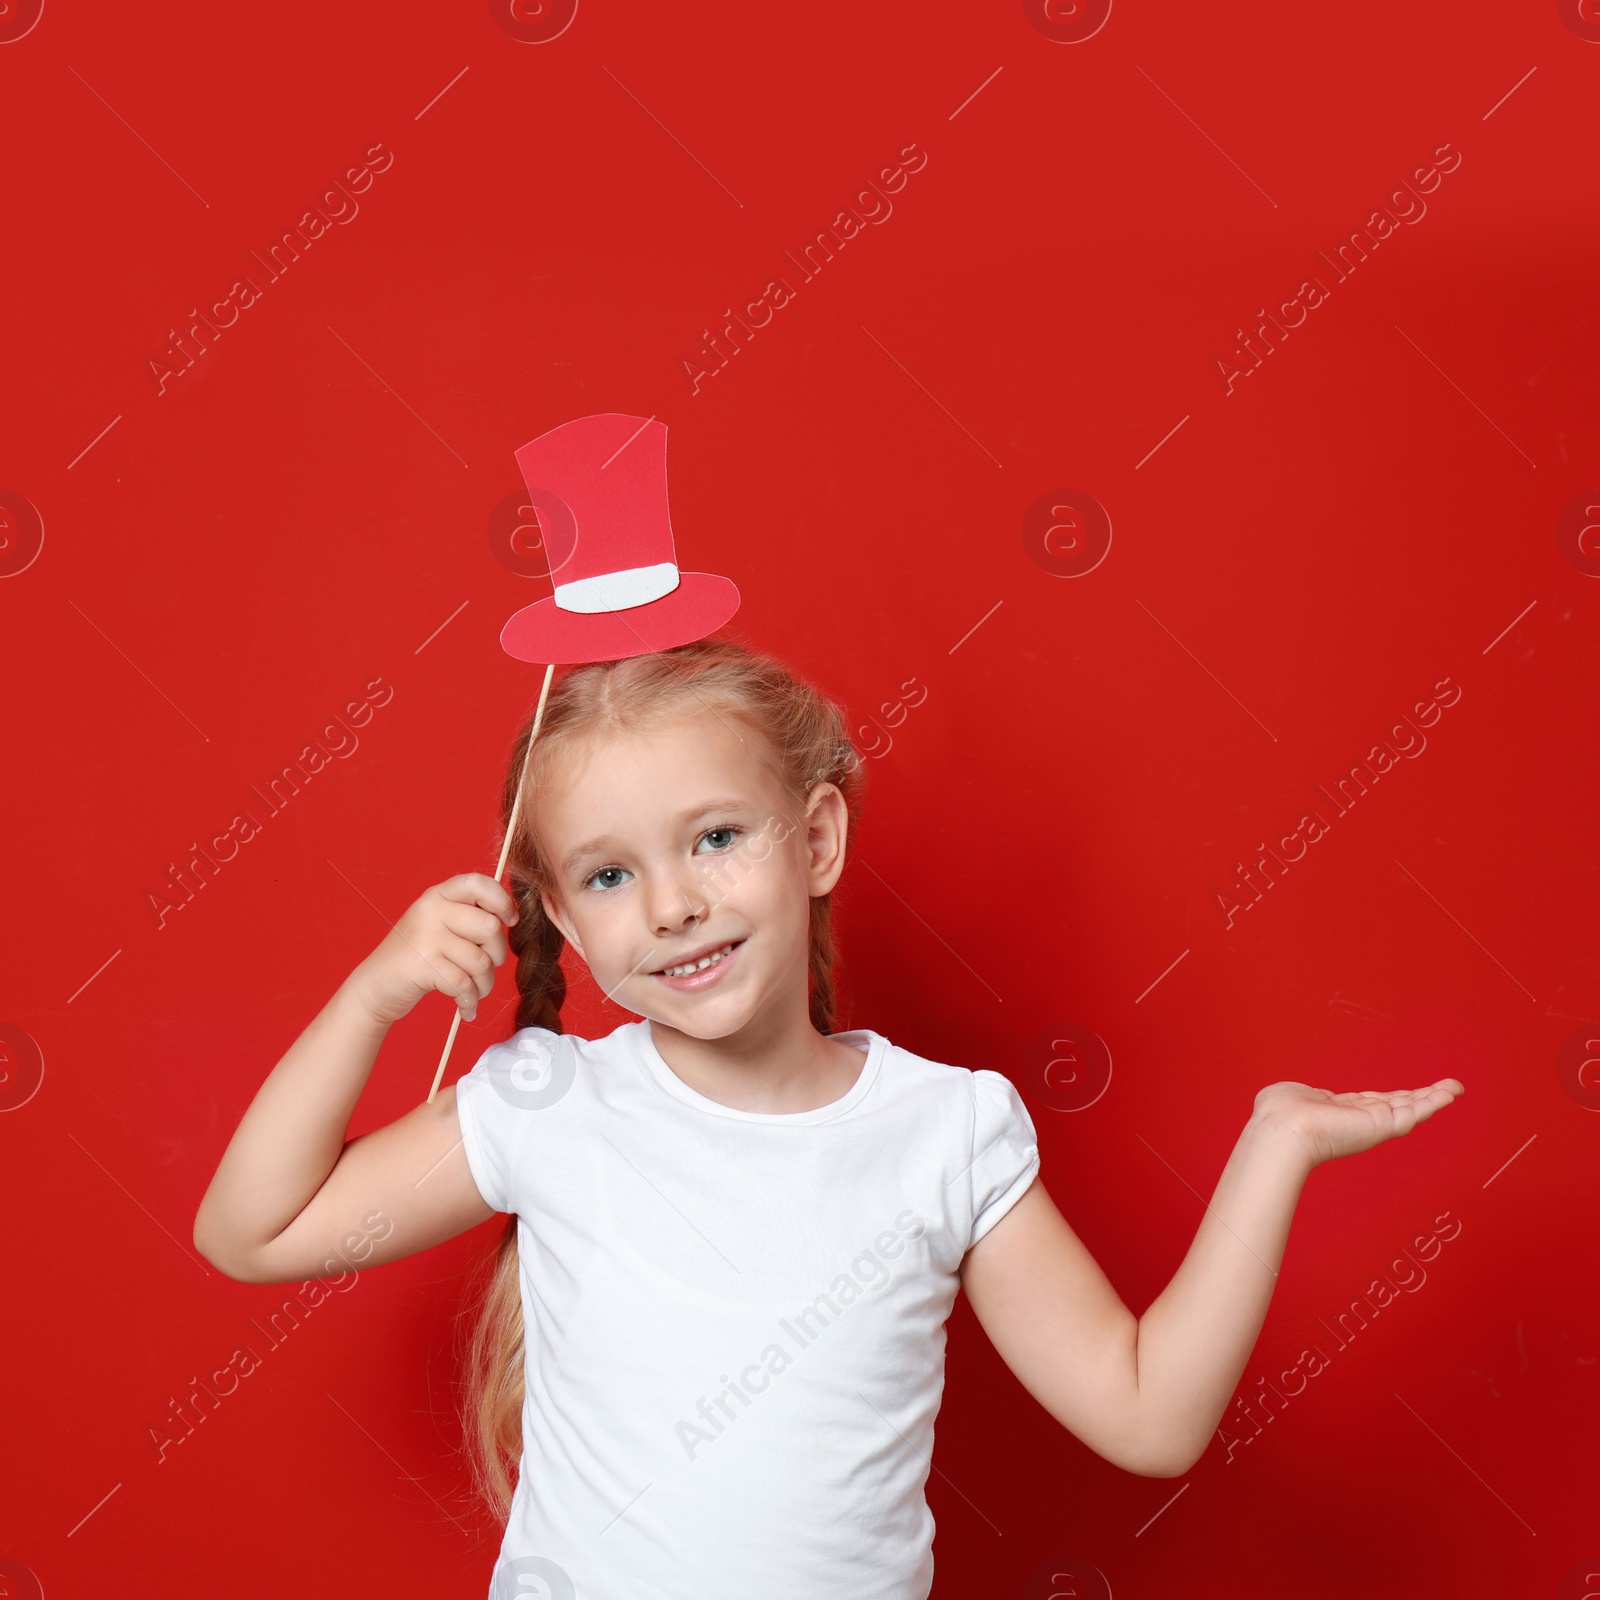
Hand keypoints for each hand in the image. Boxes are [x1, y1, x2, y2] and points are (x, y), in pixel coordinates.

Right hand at [347, 872, 518, 1028]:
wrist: (375, 987)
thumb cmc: (418, 958)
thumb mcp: (439, 925)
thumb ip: (469, 916)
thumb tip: (511, 917)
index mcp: (439, 895)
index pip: (479, 883)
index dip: (502, 901)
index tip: (510, 921)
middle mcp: (431, 910)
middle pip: (490, 927)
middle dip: (498, 955)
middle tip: (486, 969)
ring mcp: (425, 936)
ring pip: (481, 961)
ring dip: (484, 985)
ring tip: (475, 991)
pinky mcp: (422, 965)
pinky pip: (464, 984)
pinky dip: (469, 1001)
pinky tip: (466, 1007)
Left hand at [1250, 1077, 1464, 1167]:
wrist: (1282, 1130)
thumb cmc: (1278, 1114)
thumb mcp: (1293, 1094)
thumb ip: (1306, 1094)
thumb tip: (1309, 1094)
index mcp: (1339, 1110)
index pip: (1372, 1103)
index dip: (1392, 1097)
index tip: (1409, 1092)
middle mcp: (1359, 1119)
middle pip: (1398, 1105)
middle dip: (1422, 1097)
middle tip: (1446, 1088)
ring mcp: (1372, 1124)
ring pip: (1410, 1109)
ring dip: (1434, 1097)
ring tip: (1455, 1088)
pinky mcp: (1382, 1126)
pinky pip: (1414, 1113)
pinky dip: (1433, 1102)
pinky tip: (1448, 1093)